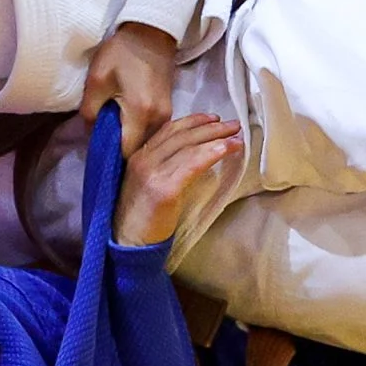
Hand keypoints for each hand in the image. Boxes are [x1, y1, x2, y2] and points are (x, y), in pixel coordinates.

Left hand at [80, 22, 177, 151]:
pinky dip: (137, 131)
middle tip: (102, 142)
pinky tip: (124, 122)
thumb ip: (90, 113)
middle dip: (119, 150)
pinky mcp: (168, 110)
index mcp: (140, 113)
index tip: (98, 155)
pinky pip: (151, 131)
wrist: (151, 32)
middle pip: (138, 150)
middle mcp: (159, 119)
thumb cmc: (122, 53)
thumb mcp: (97, 80)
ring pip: (146, 142)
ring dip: (129, 140)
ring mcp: (167, 115)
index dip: (110, 157)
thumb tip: (93, 134)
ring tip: (112, 131)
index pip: (126, 153)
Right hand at [117, 114, 242, 247]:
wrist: (128, 246)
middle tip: (233, 124)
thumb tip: (195, 158)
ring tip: (236, 137)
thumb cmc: (143, 221)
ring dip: (216, 138)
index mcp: (138, 157)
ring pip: (188, 146)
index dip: (193, 122)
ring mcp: (151, 173)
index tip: (213, 118)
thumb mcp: (150, 187)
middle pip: (181, 135)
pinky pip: (190, 165)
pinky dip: (210, 154)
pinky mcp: (162, 189)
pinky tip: (225, 150)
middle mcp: (143, 160)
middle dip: (210, 127)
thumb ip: (165, 169)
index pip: (168, 131)